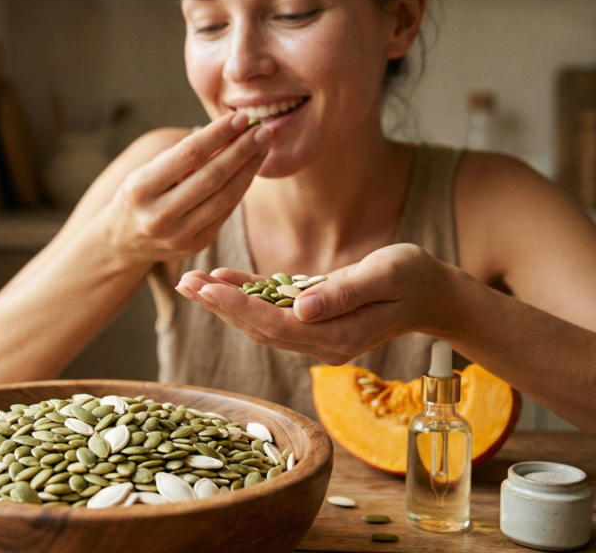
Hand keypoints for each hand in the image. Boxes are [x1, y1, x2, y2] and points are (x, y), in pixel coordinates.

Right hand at [103, 112, 271, 263]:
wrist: (123, 242)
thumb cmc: (139, 195)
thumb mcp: (146, 171)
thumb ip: (182, 156)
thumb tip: (229, 131)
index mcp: (141, 188)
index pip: (188, 154)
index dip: (218, 134)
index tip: (240, 118)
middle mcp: (158, 215)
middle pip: (212, 176)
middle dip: (242, 149)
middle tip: (263, 129)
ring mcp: (178, 235)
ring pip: (224, 197)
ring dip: (248, 169)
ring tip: (263, 147)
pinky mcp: (194, 246)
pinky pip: (224, 213)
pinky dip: (240, 188)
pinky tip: (250, 170)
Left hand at [174, 244, 457, 364]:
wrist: (433, 293)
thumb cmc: (413, 278)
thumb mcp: (385, 276)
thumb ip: (343, 293)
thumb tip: (302, 310)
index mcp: (335, 336)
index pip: (276, 325)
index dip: (239, 307)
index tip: (207, 287)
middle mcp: (319, 342)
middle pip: (258, 327)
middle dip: (218, 306)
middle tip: (183, 282)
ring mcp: (314, 333)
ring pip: (258, 320)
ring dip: (223, 302)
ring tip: (189, 281)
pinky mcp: (312, 318)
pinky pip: (271, 308)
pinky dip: (245, 294)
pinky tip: (218, 278)